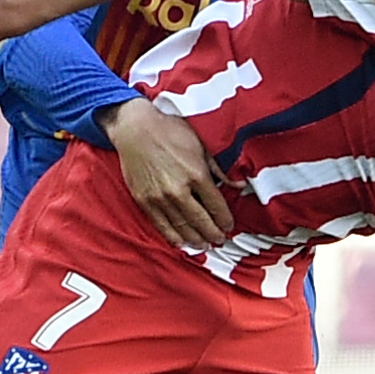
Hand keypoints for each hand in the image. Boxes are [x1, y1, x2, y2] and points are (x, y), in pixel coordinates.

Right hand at [102, 98, 235, 248]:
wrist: (135, 129)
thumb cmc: (170, 132)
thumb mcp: (200, 145)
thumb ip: (219, 169)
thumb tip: (239, 185)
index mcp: (196, 174)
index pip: (216, 206)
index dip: (225, 220)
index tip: (229, 226)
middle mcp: (179, 190)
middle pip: (201, 221)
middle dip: (213, 234)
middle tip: (220, 240)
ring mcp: (160, 198)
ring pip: (182, 227)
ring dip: (196, 239)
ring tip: (205, 245)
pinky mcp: (144, 201)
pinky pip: (161, 225)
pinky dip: (173, 237)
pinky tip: (182, 243)